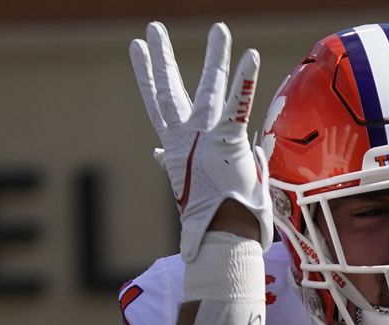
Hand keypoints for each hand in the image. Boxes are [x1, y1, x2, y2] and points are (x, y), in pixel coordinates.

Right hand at [128, 21, 271, 260]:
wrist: (222, 234)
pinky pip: (238, 103)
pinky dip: (244, 80)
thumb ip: (172, 164)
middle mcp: (187, 137)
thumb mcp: (188, 185)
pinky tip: (251, 55)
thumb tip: (156, 154)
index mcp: (177, 146)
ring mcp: (206, 136)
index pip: (158, 104)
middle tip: (153, 27)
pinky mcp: (227, 138)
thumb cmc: (212, 217)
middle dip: (162, 58)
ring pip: (209, 88)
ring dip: (216, 57)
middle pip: (170, 90)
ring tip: (220, 28)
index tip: (137, 48)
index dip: (147, 75)